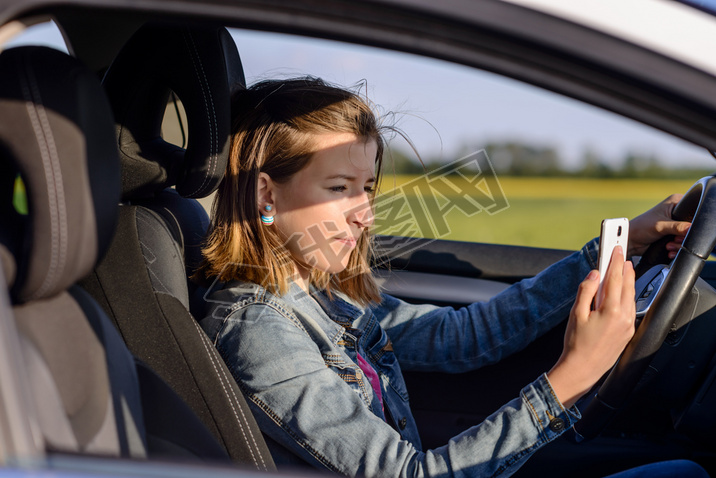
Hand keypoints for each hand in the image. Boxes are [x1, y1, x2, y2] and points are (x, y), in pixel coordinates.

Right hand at [547, 246, 635, 407]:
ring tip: (623, 270)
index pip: (615, 278)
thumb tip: (594, 275)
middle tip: (622, 254)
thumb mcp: (576, 314)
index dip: (615, 261)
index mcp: (611, 311)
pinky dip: (627, 296)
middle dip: (625, 268)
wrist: (582, 369)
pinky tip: (621, 292)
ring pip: (631, 296)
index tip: (616, 249)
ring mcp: (628, 326)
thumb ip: (586, 291)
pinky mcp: (628, 332)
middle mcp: (624, 317)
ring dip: (628, 281)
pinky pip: (631, 308)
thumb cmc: (576, 345)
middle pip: (627, 285)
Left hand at [628, 194, 690, 258]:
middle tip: (674, 239)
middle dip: (684, 237)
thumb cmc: (641, 227)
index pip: (693, 209)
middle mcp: (677, 212)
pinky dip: (676, 249)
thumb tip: (691, 229)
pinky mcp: (673, 235)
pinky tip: (668, 250)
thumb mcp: (660, 226)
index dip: (693, 221)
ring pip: (688, 237)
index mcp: (675, 202)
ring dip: (679, 245)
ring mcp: (676, 225)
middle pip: (693, 226)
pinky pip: (682, 244)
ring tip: (668, 245)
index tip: (685, 230)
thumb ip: (677, 227)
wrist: (631, 241)